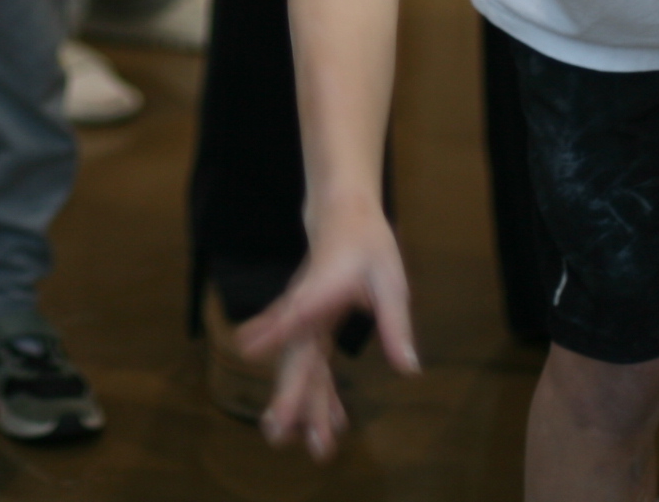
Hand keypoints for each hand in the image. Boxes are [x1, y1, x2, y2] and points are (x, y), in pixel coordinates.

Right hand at [236, 203, 418, 460]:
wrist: (341, 217)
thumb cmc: (367, 244)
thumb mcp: (391, 282)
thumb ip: (395, 326)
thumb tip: (410, 370)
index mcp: (322, 290)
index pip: (297, 314)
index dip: (274, 331)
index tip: (248, 350)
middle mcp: (305, 308)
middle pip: (294, 356)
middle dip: (288, 396)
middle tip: (276, 432)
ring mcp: (303, 320)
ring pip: (298, 366)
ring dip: (299, 403)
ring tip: (293, 441)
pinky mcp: (309, 328)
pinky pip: (309, 365)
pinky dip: (317, 393)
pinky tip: (330, 423)